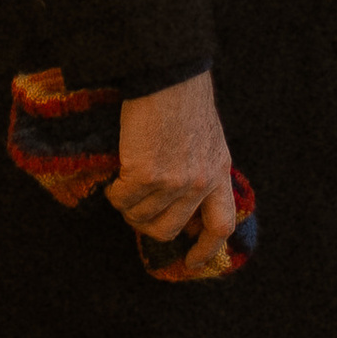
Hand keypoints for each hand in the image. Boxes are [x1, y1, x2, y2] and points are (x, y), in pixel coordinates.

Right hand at [108, 69, 236, 276]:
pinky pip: (122, 199)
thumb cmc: (183, 97)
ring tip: (125, 184)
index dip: (206, 249)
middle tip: (137, 211)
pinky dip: (114, 192)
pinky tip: (116, 175)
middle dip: (149, 226)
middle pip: (170, 229)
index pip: (221, 225)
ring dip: (128, 207)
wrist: (167, 75)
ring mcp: (173, 182)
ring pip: (141, 217)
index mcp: (219, 171)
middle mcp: (199, 183)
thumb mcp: (207, 136)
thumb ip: (201, 166)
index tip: (192, 262)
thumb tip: (187, 195)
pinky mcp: (145, 175)